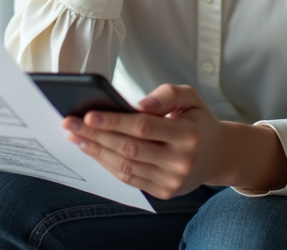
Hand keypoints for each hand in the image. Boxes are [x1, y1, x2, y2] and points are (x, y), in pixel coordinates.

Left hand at [63, 84, 223, 199]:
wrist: (217, 154)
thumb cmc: (197, 120)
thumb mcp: (191, 97)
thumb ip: (167, 94)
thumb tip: (139, 104)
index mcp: (189, 135)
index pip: (144, 127)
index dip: (114, 121)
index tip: (89, 114)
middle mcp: (181, 161)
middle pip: (129, 148)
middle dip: (95, 135)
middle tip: (70, 123)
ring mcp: (172, 181)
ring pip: (125, 166)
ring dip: (96, 151)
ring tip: (76, 137)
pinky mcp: (163, 192)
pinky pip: (128, 179)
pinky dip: (106, 164)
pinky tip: (93, 150)